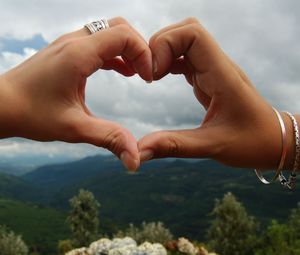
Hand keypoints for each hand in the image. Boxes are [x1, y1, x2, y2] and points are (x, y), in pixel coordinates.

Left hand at [0, 17, 151, 170]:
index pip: (124, 36)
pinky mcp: (67, 52)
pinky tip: (122, 72)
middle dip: (139, 48)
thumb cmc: (31, 114)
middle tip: (146, 73)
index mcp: (78, 55)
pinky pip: (99, 43)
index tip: (148, 79)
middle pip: (119, 27)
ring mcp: (69, 44)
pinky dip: (116, 54)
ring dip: (128, 49)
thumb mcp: (74, 128)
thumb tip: (135, 160)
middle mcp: (74, 42)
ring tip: (137, 74)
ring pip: (109, 32)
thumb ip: (109, 139)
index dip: (143, 54)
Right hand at [138, 18, 293, 168]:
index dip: (166, 44)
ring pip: (184, 41)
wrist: (275, 141)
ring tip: (150, 77)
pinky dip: (168, 62)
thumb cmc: (252, 143)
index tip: (153, 75)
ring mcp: (214, 70)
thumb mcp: (212, 146)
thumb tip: (140, 151)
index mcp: (222, 75)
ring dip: (163, 53)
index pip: (193, 34)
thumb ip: (174, 146)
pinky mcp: (209, 78)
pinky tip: (159, 78)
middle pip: (185, 31)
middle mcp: (218, 66)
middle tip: (147, 74)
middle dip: (160, 45)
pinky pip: (185, 58)